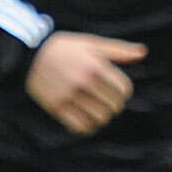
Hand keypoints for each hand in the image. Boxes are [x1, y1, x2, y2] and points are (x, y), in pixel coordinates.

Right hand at [26, 33, 144, 134]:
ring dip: (102, 117)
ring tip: (98, 110)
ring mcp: (68, 96)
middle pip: (114, 106)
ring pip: (100, 119)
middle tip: (107, 101)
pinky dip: (88, 126)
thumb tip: (143, 52)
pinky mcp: (56, 107)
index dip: (124, 91)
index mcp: (94, 65)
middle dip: (114, 105)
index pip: (124, 89)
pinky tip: (86, 118)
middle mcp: (82, 82)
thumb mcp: (91, 43)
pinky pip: (80, 127)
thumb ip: (118, 50)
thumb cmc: (64, 48)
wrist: (28, 55)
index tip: (117, 90)